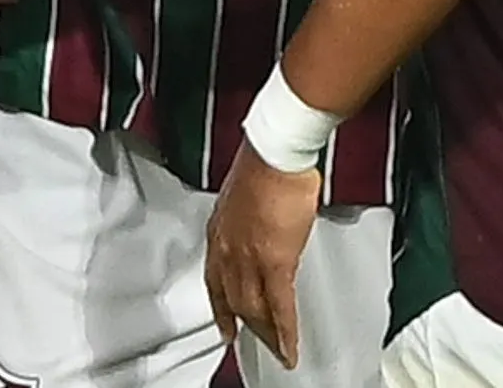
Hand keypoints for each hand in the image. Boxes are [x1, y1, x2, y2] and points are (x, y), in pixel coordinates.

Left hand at [205, 141, 323, 369]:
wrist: (275, 153)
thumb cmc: (264, 163)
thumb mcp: (243, 196)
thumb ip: (247, 220)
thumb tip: (261, 227)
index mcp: (219, 230)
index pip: (213, 279)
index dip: (220, 306)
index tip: (225, 324)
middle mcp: (227, 249)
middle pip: (234, 299)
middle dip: (247, 325)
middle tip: (258, 342)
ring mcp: (248, 258)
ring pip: (253, 309)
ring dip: (266, 334)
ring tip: (277, 350)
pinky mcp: (274, 262)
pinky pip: (279, 307)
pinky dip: (285, 333)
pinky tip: (289, 347)